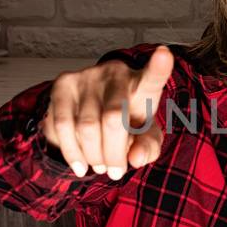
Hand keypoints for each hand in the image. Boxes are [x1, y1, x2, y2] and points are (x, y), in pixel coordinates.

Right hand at [43, 45, 173, 178]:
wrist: (92, 112)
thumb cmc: (127, 124)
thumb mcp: (144, 137)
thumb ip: (148, 148)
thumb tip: (136, 159)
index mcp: (142, 84)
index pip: (152, 76)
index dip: (158, 67)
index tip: (164, 55)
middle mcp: (115, 73)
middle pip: (113, 120)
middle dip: (114, 154)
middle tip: (116, 172)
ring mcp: (87, 76)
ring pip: (86, 127)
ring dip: (93, 156)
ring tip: (100, 166)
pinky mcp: (63, 84)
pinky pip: (63, 126)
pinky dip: (72, 153)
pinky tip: (81, 165)